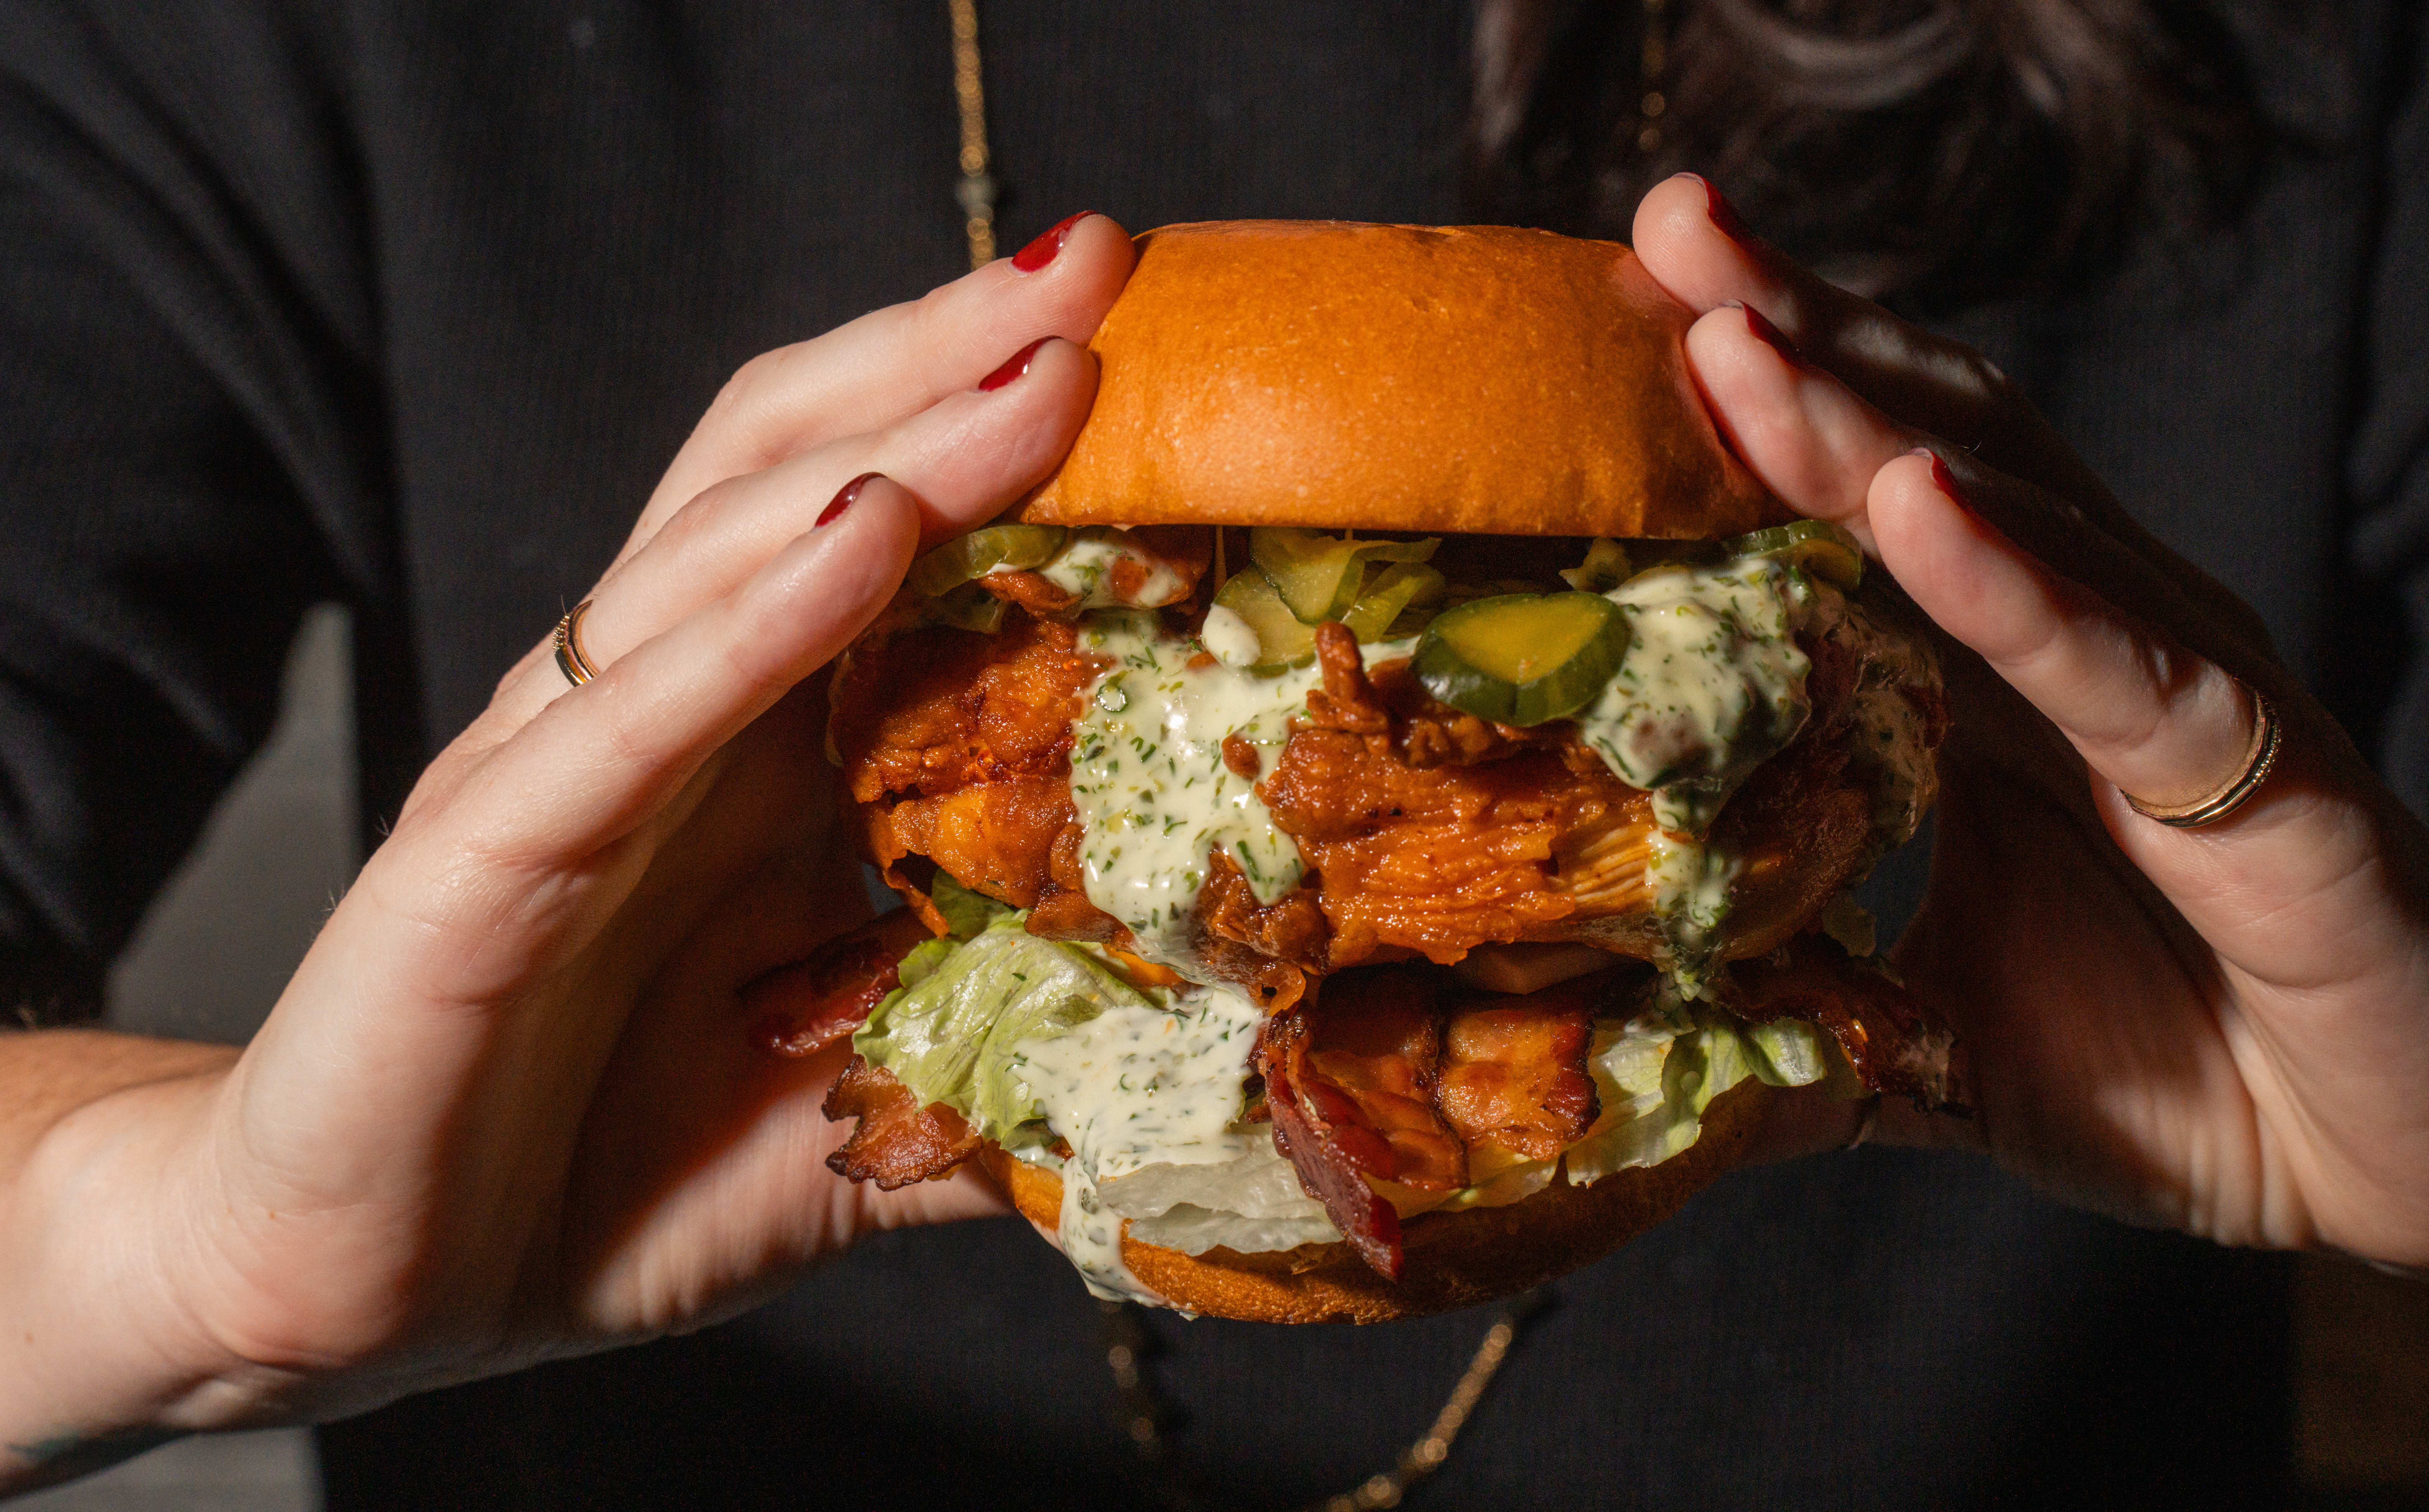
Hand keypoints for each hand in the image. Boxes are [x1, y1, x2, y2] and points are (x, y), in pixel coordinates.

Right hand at [3, 215, 1137, 1451]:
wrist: (390, 1287)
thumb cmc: (620, 1172)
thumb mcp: (870, 1123)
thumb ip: (1016, 1079)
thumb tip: (1217, 1078)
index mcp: (756, 753)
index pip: (883, 525)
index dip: (1002, 431)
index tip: (1151, 347)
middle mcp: (665, 720)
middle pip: (806, 473)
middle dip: (948, 366)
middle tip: (1098, 272)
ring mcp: (562, 767)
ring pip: (722, 555)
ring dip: (886, 454)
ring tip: (1034, 373)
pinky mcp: (477, 854)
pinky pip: (623, 716)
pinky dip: (746, 624)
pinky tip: (857, 539)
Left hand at [1631, 175, 2428, 1277]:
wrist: (2403, 1167)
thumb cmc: (2181, 1076)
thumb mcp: (1936, 1046)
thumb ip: (1798, 1021)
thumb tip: (1624, 1043)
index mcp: (1998, 686)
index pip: (1853, 504)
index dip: (1745, 404)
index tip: (1617, 310)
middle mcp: (2088, 648)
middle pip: (1924, 446)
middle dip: (1793, 335)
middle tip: (1670, 229)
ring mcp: (2185, 694)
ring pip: (2017, 516)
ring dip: (1868, 423)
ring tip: (1740, 335)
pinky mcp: (2271, 780)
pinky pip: (2129, 663)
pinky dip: (2023, 579)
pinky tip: (1925, 501)